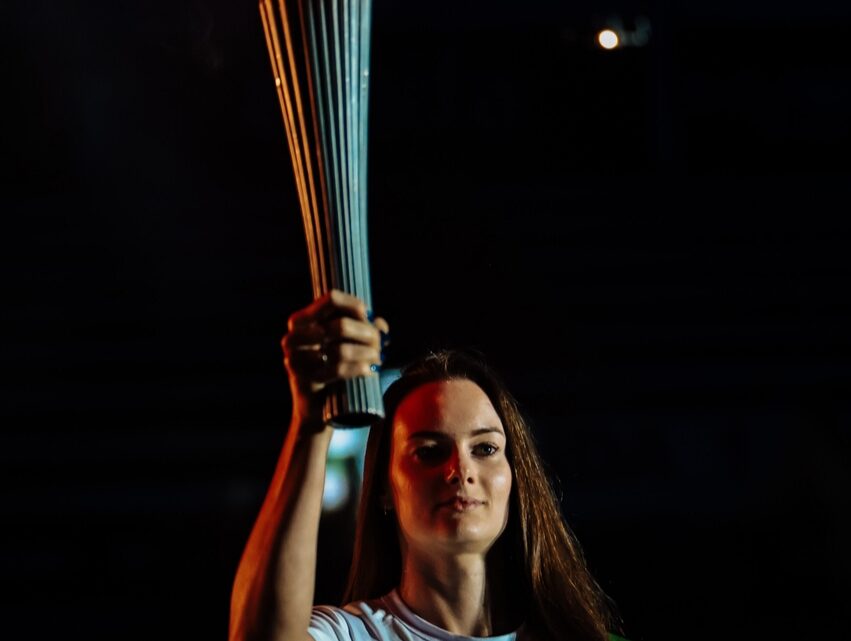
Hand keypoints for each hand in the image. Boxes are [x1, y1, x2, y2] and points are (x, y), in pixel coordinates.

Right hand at [281, 290, 388, 425]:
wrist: (315, 408)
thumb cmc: (332, 370)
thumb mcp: (344, 344)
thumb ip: (362, 329)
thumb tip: (380, 323)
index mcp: (301, 320)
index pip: (331, 299)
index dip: (354, 305)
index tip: (369, 316)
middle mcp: (293, 336)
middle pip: (340, 325)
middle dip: (366, 334)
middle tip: (379, 343)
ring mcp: (295, 359)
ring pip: (341, 350)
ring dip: (366, 353)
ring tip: (377, 358)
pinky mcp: (303, 380)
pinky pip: (337, 370)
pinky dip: (358, 369)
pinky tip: (369, 370)